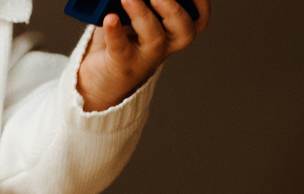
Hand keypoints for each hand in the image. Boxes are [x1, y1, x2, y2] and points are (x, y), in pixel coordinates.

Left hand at [77, 0, 210, 111]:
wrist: (103, 76)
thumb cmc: (124, 37)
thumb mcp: (138, 15)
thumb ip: (142, 3)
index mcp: (174, 29)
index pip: (198, 18)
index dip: (200, 4)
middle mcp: (166, 44)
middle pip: (184, 32)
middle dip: (175, 10)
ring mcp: (145, 56)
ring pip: (154, 39)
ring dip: (143, 14)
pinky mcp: (123, 62)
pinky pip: (121, 47)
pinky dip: (115, 32)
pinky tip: (110, 18)